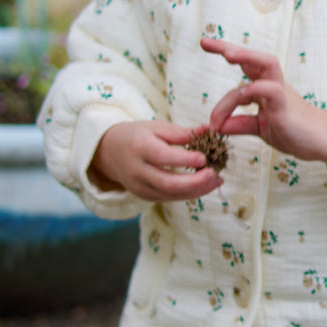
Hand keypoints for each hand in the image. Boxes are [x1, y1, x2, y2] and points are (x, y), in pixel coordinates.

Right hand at [89, 120, 222, 200]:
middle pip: (167, 183)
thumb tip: (209, 130)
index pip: (162, 156)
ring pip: (171, 194)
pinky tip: (205, 185)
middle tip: (215, 174)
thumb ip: (182, 133)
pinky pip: (169, 198)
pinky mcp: (144, 196)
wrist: (110, 152)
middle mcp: (137, 170)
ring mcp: (139, 186)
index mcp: (139, 148)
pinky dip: (189, 193)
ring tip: (216, 180)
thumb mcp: (157, 127)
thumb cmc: (138, 135)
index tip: (204, 157)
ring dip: (197, 190)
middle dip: (195, 182)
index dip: (184, 159)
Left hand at [201, 37, 326, 173]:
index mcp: (264, 87)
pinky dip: (256, 89)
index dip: (226, 51)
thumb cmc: (293, 130)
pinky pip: (272, 90)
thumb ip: (239, 124)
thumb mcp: (260, 128)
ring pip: (266, 64)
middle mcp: (272, 84)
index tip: (204, 42)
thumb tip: (216, 127)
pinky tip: (242, 95)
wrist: (321, 142)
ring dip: (246, 57)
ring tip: (226, 55)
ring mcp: (280, 93)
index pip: (244, 65)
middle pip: (253, 57)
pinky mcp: (286, 107)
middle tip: (206, 43)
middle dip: (230, 47)